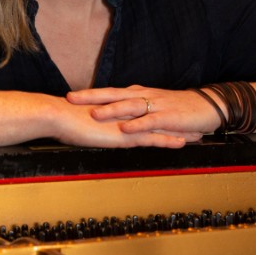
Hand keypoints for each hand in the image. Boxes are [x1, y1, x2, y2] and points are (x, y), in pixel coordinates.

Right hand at [0, 89, 188, 148]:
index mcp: (117, 111)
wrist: (56, 114)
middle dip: (177, 121)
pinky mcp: (122, 135)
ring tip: (198, 135)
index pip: (144, 113)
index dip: (160, 115)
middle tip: (197, 123)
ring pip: (159, 127)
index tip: (175, 117)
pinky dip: (166, 140)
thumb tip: (93, 128)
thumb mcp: (83, 122)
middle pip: (157, 117)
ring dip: (179, 131)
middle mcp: (125, 115)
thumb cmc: (64, 119)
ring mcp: (125, 124)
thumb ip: (93, 124)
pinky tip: (181, 143)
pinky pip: (149, 138)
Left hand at [66, 85, 222, 139]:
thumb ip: (135, 110)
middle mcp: (144, 97)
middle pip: (114, 94)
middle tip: (71, 98)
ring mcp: (156, 106)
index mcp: (139, 94)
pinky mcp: (168, 117)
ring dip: (111, 109)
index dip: (90, 94)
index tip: (70, 96)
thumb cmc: (180, 109)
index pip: (110, 92)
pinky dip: (137, 125)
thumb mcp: (154, 108)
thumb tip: (116, 115)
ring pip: (130, 106)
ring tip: (93, 113)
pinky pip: (150, 121)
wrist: (208, 106)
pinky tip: (125, 129)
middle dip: (92, 96)